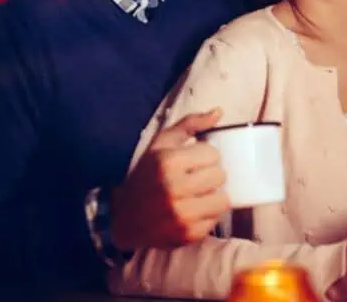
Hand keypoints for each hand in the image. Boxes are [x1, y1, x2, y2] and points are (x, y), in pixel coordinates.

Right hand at [110, 109, 229, 249]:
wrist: (124, 217)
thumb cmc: (146, 176)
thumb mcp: (161, 144)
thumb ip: (190, 124)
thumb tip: (219, 112)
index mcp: (168, 162)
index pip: (213, 154)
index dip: (206, 156)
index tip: (194, 161)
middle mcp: (175, 189)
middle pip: (220, 176)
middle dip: (211, 175)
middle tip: (196, 178)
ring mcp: (182, 215)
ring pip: (223, 200)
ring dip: (213, 196)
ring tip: (197, 194)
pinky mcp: (188, 235)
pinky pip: (215, 220)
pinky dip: (207, 215)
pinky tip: (192, 210)